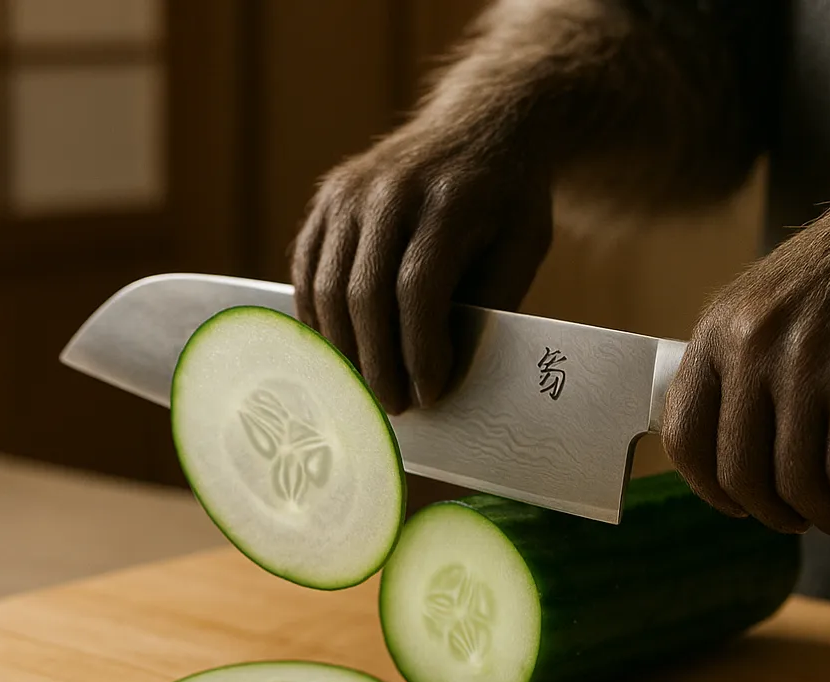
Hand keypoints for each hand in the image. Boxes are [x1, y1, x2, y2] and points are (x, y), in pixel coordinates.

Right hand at [291, 127, 552, 414]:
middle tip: (393, 407)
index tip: (429, 396)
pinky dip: (317, 316)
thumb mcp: (523, 249)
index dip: (420, 352)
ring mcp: (350, 191)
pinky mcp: (328, 198)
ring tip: (367, 387)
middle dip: (377, 362)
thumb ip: (488, 305)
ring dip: (344, 348)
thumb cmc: (509, 201)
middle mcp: (390, 190)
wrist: (483, 125)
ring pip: (327, 286)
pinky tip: (339, 349)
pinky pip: (306, 268)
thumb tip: (444, 374)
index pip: (418, 292)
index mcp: (449, 202)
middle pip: (365, 294)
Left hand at [661, 201, 829, 536]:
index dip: (708, 489)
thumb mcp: (766, 309)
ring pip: (796, 482)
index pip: (683, 436)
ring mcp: (803, 360)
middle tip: (805, 519)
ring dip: (829, 517)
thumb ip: (735, 368)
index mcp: (716, 332)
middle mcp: (750, 346)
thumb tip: (718, 450)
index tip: (739, 505)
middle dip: (774, 515)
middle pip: (739, 473)